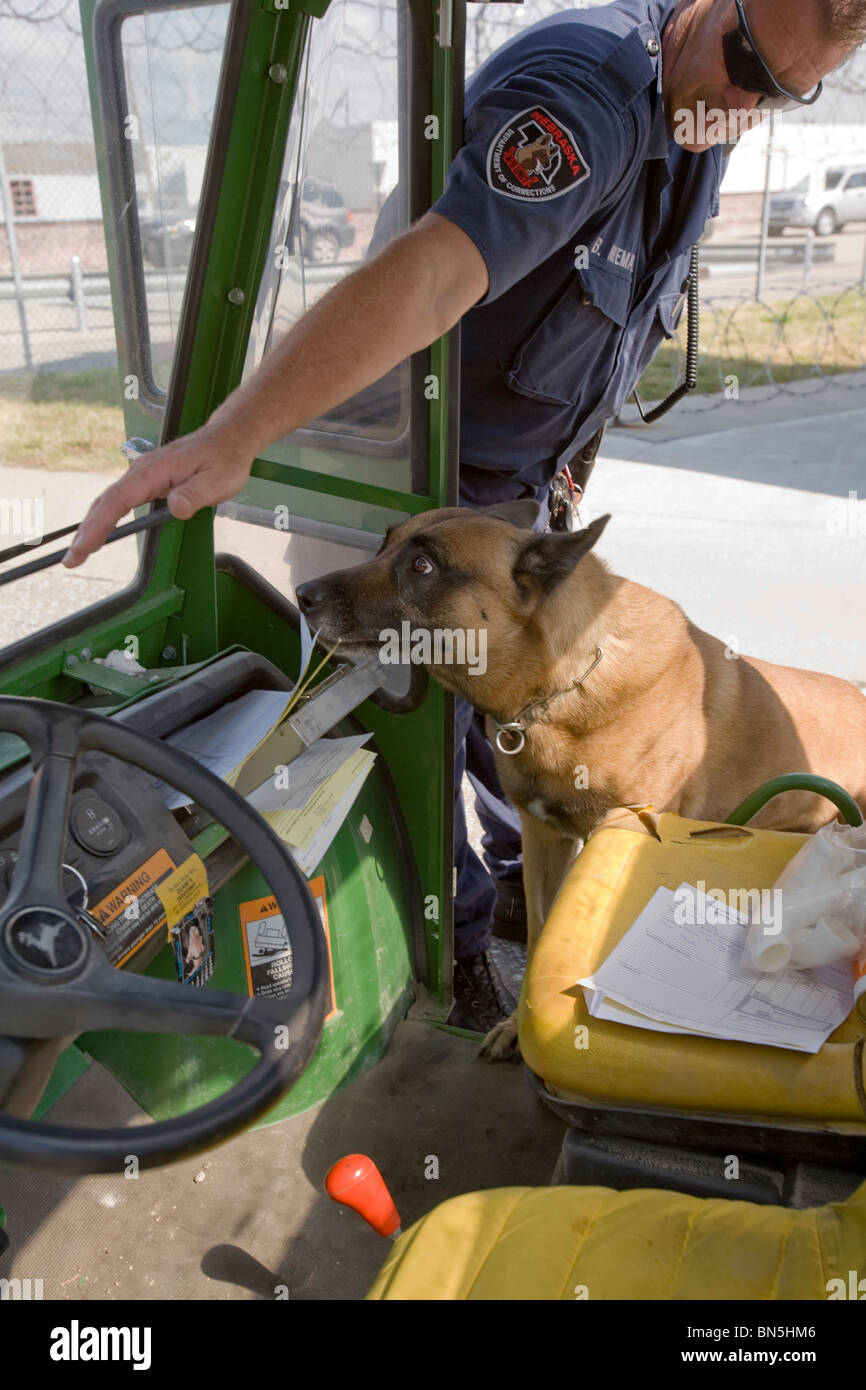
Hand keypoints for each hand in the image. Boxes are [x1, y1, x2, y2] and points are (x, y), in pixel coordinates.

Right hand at [62, 423, 254, 566]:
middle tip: (71, 560)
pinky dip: (105, 517)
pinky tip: (99, 533)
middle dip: (86, 531)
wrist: (229, 438)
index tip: (84, 546)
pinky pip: (120, 500)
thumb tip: (175, 508)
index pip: (119, 500)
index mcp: (154, 471)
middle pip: (106, 502)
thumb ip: (194, 494)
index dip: (99, 525)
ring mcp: (143, 475)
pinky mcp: (148, 480)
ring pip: (110, 501)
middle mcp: (142, 471)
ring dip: (92, 526)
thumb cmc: (224, 459)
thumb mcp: (217, 480)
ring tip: (79, 552)